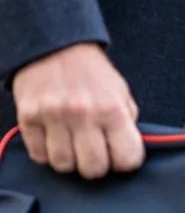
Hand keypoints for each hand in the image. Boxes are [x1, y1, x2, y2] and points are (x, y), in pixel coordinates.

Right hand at [12, 43, 144, 177]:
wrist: (54, 43)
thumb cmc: (92, 73)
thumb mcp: (121, 93)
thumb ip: (127, 124)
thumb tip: (127, 153)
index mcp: (112, 109)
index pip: (127, 159)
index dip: (125, 162)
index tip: (119, 156)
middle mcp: (83, 114)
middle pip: (93, 169)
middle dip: (96, 166)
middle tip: (93, 153)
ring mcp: (53, 116)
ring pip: (63, 165)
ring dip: (69, 161)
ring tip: (72, 146)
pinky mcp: (28, 116)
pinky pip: (38, 155)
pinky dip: (46, 153)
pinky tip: (53, 139)